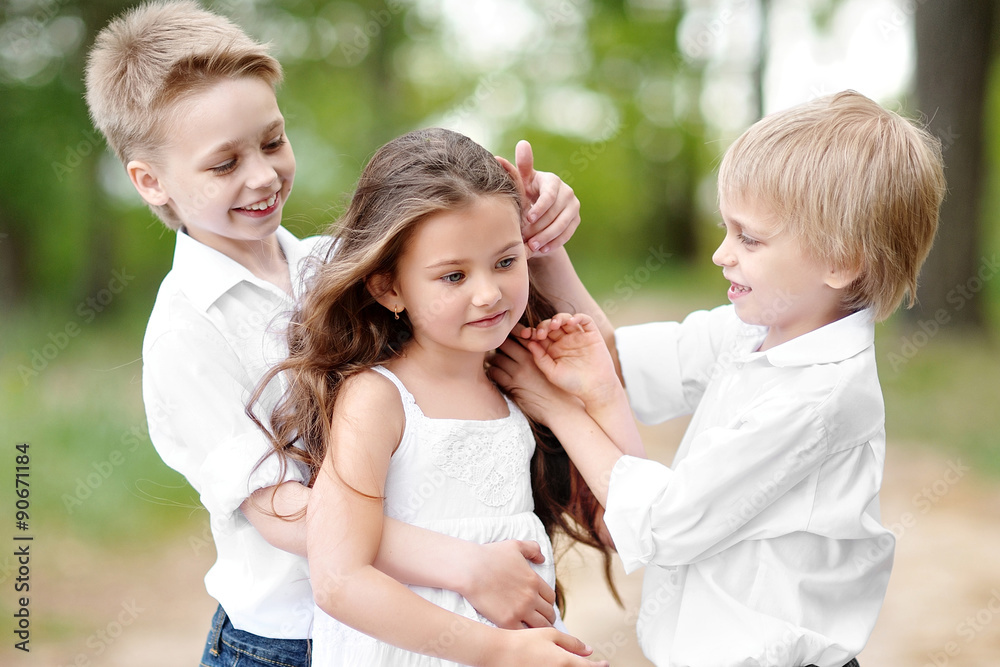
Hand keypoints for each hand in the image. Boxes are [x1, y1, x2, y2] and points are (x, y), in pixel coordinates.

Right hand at [461, 540, 556, 628]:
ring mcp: (520, 610)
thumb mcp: (515, 545)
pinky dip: (525, 636)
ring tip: (534, 633)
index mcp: (534, 580)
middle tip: (540, 622)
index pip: (550, 598)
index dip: (548, 604)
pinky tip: (520, 636)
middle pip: (548, 614)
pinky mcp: (507, 621)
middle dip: (546, 618)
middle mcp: (531, 597)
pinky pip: (524, 634)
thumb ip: (532, 549)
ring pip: (540, 627)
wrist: (470, 569)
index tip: (542, 607)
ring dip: (539, 630)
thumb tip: (542, 558)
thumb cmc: (489, 555)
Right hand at [485, 627, 608, 666]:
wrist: (499, 654)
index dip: (599, 666)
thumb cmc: (523, 641)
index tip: (605, 664)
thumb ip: (572, 642)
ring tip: (574, 662)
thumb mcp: (549, 634)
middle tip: (591, 663)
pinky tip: (560, 664)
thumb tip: (589, 649)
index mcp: (564, 661)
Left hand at [489, 336, 579, 425]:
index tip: (507, 336)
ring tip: (496, 363)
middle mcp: (527, 360)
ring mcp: (518, 373)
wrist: (562, 409)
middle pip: (504, 343)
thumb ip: (538, 354)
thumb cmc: (560, 388)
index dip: (511, 333)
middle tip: (497, 348)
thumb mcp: (551, 366)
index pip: (519, 334)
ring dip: (494, 359)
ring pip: (496, 358)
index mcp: (539, 352)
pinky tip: (497, 374)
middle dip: (500, 344)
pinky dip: (493, 371)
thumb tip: (523, 346)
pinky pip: (494, 373)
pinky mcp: (512, 386)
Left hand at [497, 140, 580, 256]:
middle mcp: (566, 191)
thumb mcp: (521, 182)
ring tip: (533, 246)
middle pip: (555, 212)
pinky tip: (543, 249)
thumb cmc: (526, 192)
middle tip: (526, 238)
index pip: (549, 195)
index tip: (528, 219)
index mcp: (552, 180)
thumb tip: (505, 153)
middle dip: (540, 227)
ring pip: (562, 224)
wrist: (539, 208)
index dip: (539, 208)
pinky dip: (555, 242)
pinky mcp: (576, 219)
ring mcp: (573, 206)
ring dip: (547, 237)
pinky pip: (568, 233)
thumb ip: (516, 169)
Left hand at [516, 313, 619, 408]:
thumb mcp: (552, 373)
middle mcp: (564, 341)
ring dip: (559, 318)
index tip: (525, 334)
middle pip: (551, 325)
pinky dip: (578, 317)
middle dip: (544, 325)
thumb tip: (529, 343)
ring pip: (566, 319)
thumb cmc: (573, 384)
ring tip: (555, 325)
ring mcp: (578, 336)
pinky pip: (585, 320)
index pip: (540, 334)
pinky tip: (571, 322)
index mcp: (552, 349)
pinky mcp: (592, 335)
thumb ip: (540, 358)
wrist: (596, 389)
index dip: (532, 331)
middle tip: (541, 334)